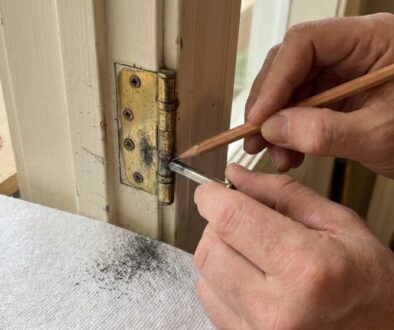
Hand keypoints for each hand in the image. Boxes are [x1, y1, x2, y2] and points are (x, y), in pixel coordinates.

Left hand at [194, 163, 393, 328]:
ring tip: (255, 253)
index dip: (211, 197)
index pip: (230, 219)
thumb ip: (281, 193)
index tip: (212, 192)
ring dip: (221, 251)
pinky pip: (210, 298)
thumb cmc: (368, 282)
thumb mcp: (337, 223)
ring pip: (204, 273)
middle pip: (210, 246)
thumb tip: (235, 177)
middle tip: (244, 220)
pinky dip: (222, 279)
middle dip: (218, 223)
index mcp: (305, 267)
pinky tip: (251, 277)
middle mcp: (277, 308)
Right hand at [244, 13, 393, 177]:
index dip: (275, 79)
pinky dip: (289, 134)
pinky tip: (288, 153)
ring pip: (290, 92)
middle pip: (290, 67)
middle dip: (270, 106)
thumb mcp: (381, 133)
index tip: (259, 116)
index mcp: (372, 40)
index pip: (305, 44)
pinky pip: (300, 110)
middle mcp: (351, 52)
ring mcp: (341, 76)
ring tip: (276, 154)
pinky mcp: (336, 98)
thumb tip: (274, 127)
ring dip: (276, 125)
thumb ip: (325, 131)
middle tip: (257, 137)